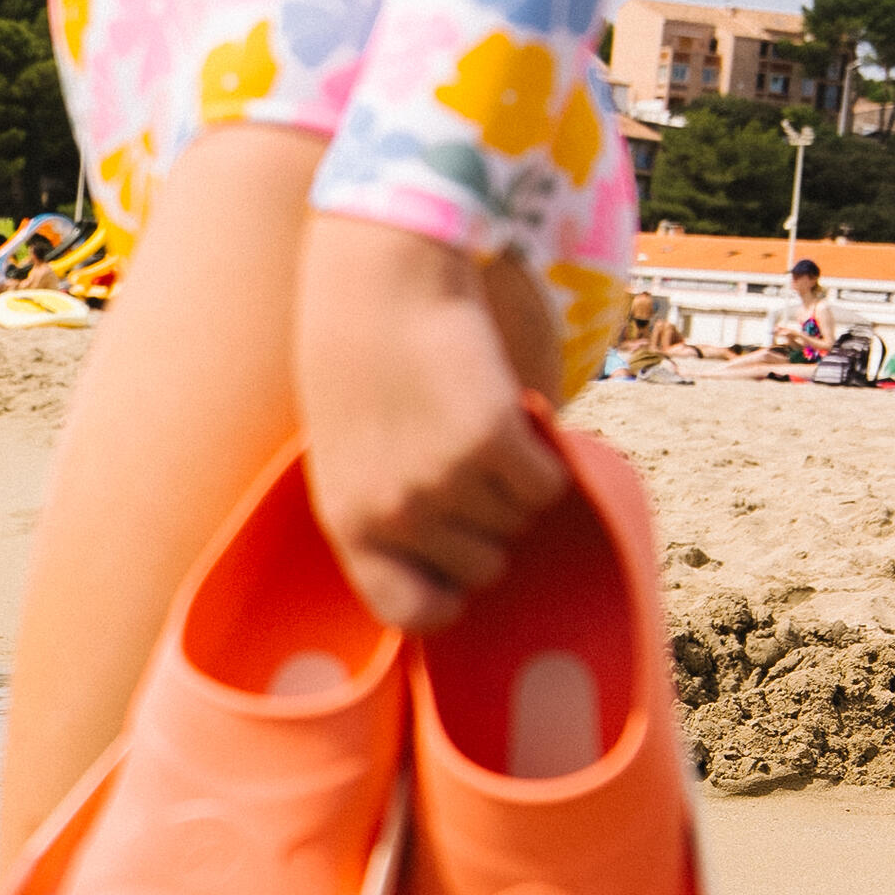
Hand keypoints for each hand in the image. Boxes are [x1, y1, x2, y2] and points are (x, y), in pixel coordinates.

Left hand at [297, 221, 567, 632]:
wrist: (380, 281)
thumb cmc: (361, 362)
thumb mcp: (346, 454)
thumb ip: (385, 514)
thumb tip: (457, 572)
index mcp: (349, 524)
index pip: (410, 613)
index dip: (447, 597)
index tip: (459, 571)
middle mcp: (396, 515)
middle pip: (485, 565)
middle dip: (487, 521)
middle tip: (462, 459)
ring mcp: (445, 482)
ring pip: (520, 521)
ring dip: (513, 480)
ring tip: (474, 421)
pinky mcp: (494, 440)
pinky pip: (548, 484)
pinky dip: (544, 454)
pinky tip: (508, 410)